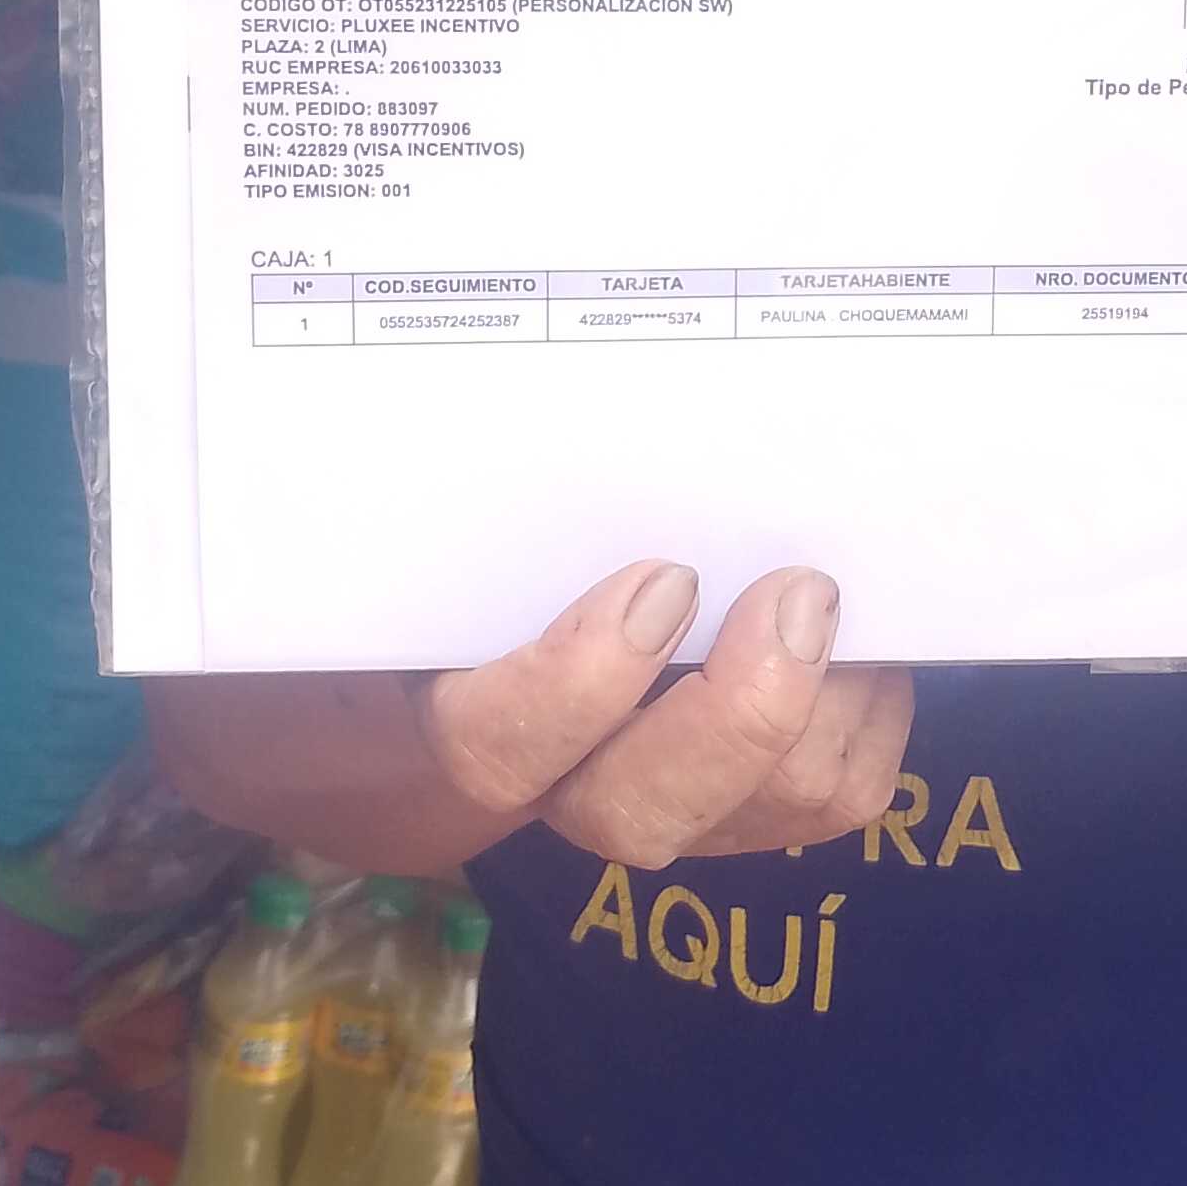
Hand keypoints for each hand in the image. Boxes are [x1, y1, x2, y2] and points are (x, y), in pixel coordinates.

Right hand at [148, 559, 914, 882]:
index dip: (574, 689)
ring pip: (742, 821)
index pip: (487, 752)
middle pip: (639, 810)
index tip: (655, 586)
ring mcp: (631, 797)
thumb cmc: (342, 589)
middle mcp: (532, 789)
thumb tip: (386, 365)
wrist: (348, 697)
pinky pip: (809, 804)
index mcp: (405, 725)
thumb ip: (370, 502)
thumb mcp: (320, 545)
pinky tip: (866, 643)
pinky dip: (858, 727)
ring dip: (818, 722)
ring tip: (836, 603)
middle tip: (795, 592)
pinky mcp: (711, 795)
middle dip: (741, 714)